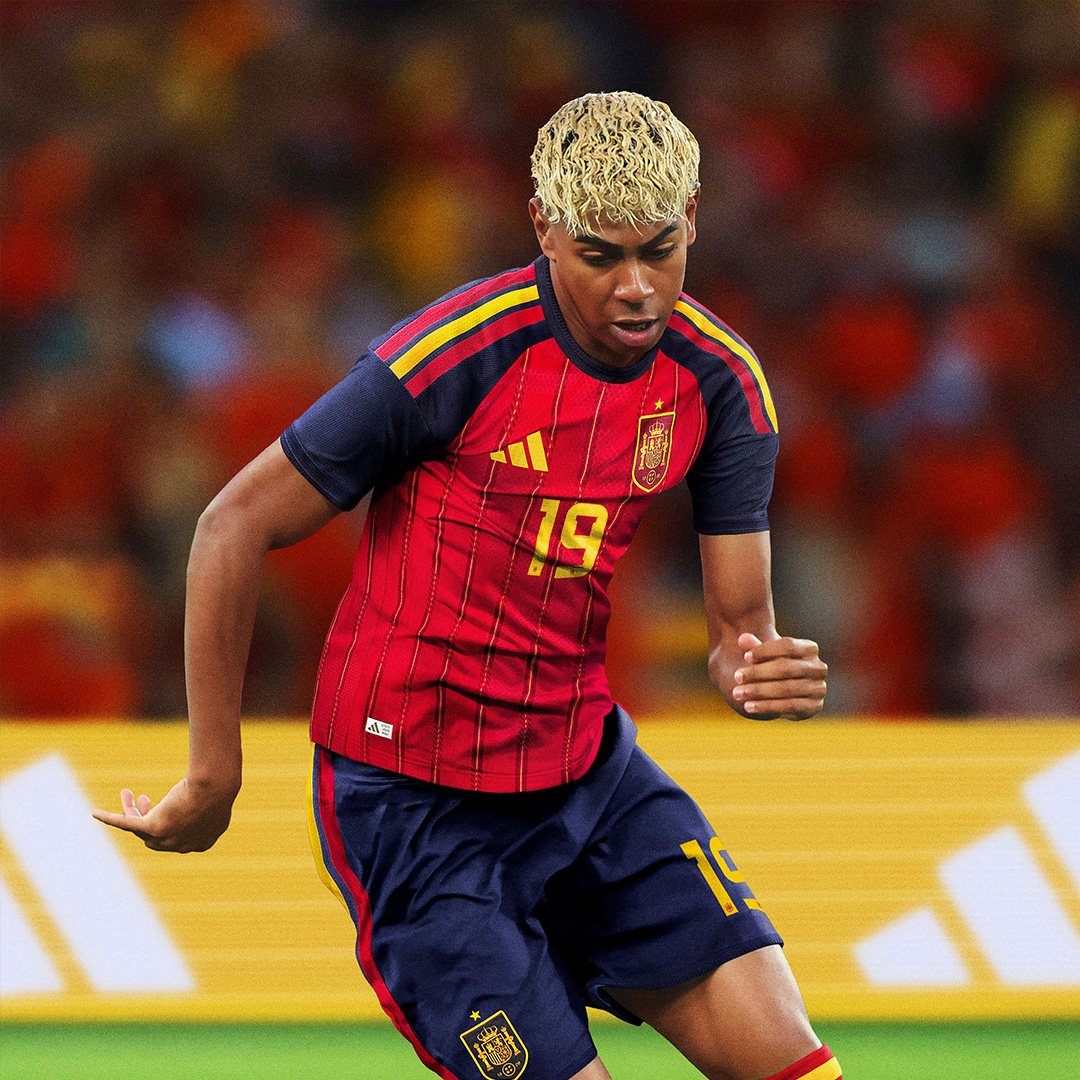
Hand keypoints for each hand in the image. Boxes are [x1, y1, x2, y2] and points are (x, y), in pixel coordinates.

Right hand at [92, 776, 236, 852]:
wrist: (215, 786)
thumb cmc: (220, 785)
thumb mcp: (220, 795)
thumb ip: (213, 798)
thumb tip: (214, 785)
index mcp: (201, 842)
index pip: (177, 838)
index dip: (168, 823)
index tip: (164, 806)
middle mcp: (181, 846)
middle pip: (155, 835)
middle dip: (147, 817)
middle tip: (144, 798)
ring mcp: (167, 840)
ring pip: (140, 827)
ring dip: (130, 811)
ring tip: (127, 792)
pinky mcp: (153, 828)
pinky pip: (126, 824)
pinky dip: (111, 819)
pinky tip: (96, 813)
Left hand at [731, 633, 826, 719]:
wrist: (788, 691)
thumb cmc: (775, 666)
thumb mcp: (765, 655)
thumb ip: (754, 647)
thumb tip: (742, 638)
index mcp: (810, 648)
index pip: (788, 646)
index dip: (766, 650)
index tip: (745, 657)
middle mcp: (818, 667)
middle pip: (786, 668)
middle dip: (758, 673)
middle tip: (737, 677)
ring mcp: (819, 688)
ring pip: (786, 689)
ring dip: (759, 691)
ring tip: (737, 693)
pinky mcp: (814, 706)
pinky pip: (789, 706)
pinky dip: (767, 707)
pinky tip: (748, 706)